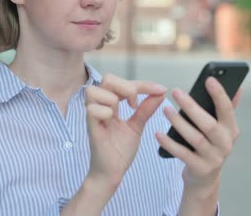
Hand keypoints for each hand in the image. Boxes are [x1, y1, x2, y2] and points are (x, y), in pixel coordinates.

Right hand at [85, 74, 166, 189]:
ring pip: (95, 90)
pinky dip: (106, 112)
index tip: (161, 89)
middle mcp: (100, 106)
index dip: (143, 84)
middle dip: (127, 87)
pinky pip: (92, 109)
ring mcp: (93, 116)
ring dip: (113, 99)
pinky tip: (113, 121)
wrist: (112, 172)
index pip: (123, 82)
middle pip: (107, 78)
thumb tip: (161, 92)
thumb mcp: (137, 126)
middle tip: (135, 104)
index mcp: (110, 104)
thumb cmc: (120, 150)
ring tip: (123, 113)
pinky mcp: (90, 127)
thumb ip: (146, 109)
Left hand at [156, 77, 241, 199]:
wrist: (204, 177)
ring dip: (179, 122)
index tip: (208, 79)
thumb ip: (226, 109)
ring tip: (165, 109)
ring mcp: (214, 158)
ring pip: (195, 138)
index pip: (227, 109)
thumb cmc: (210, 144)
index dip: (219, 94)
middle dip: (192, 107)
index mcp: (231, 130)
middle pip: (208, 124)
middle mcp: (226, 144)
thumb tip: (238, 88)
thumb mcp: (221, 129)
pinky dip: (169, 143)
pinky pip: (182, 154)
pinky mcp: (200, 169)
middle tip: (176, 92)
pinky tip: (158, 133)